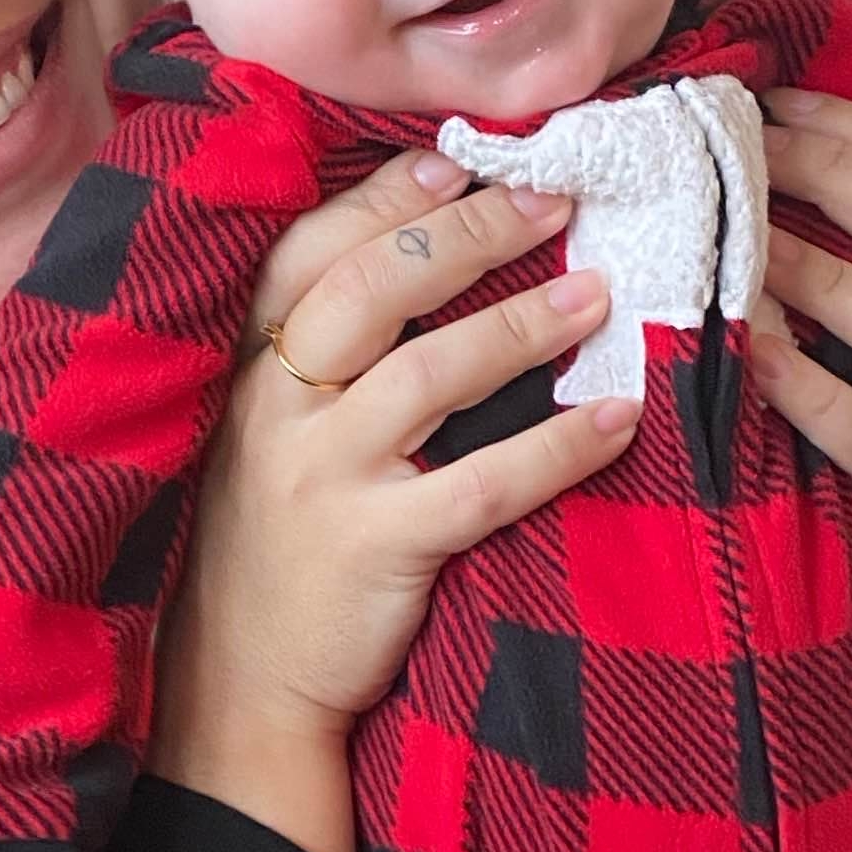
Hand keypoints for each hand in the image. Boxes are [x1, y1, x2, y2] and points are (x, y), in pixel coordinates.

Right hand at [147, 150, 642, 851]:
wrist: (237, 686)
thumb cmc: (273, 542)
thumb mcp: (268, 434)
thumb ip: (320, 359)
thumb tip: (424, 263)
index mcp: (249, 371)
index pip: (306, 254)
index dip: (381, 201)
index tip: (456, 166)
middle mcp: (276, 410)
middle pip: (371, 289)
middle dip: (467, 236)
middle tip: (553, 202)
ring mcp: (321, 479)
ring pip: (429, 373)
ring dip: (523, 325)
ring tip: (599, 295)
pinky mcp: (373, 549)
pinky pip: (480, 485)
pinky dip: (556, 448)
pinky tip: (615, 419)